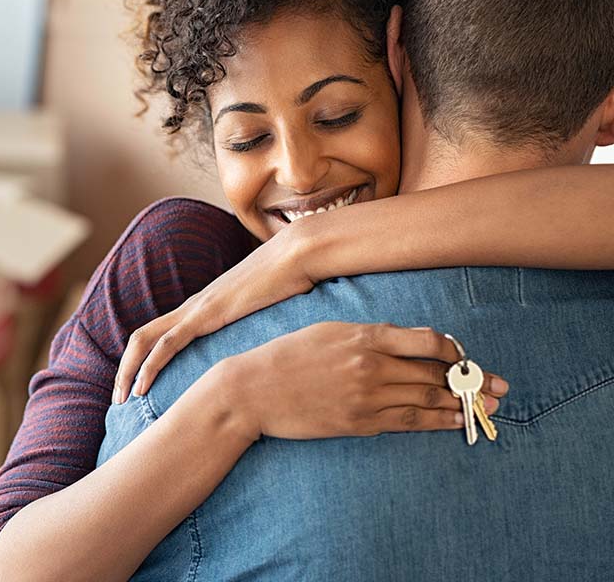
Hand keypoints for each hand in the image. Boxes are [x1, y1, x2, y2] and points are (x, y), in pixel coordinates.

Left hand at [115, 224, 315, 403]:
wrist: (297, 255)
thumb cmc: (290, 282)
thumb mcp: (268, 313)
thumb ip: (259, 329)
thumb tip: (270, 352)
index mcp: (203, 308)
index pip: (159, 334)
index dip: (142, 360)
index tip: (138, 388)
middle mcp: (192, 307)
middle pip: (142, 337)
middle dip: (124, 369)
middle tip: (118, 399)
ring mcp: (197, 309)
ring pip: (145, 340)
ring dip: (128, 370)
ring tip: (121, 399)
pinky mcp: (206, 314)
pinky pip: (168, 342)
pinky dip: (150, 365)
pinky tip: (142, 387)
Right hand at [215, 322, 508, 440]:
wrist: (253, 390)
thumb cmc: (287, 355)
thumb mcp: (328, 331)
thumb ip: (368, 335)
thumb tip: (405, 343)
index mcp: (364, 336)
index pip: (428, 341)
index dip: (454, 350)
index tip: (464, 356)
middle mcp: (371, 366)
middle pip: (436, 373)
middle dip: (472, 380)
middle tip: (500, 386)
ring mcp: (367, 397)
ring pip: (428, 400)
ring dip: (463, 404)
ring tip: (487, 406)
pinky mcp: (359, 422)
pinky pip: (408, 422)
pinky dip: (437, 422)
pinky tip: (455, 422)